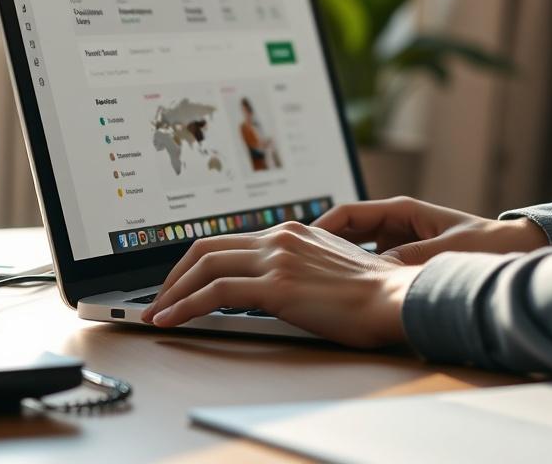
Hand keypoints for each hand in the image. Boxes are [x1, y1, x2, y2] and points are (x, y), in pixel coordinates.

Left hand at [140, 222, 421, 347]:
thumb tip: (278, 286)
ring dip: (172, 291)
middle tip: (160, 298)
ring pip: (204, 266)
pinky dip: (185, 305)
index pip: (230, 241)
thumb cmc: (373, 293)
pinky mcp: (277, 285)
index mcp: (293, 232)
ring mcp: (278, 259)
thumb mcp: (332, 267)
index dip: (198, 263)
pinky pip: (216, 293)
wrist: (395, 297)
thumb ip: (302, 266)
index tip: (183, 283)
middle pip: (207, 248)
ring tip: (156, 312)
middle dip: (174, 275)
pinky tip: (171, 319)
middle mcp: (281, 238)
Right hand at [313, 196, 548, 264]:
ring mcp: (398, 242)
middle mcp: (395, 224)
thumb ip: (412, 258)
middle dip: (322, 248)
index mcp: (401, 211)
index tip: (303, 244)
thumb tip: (377, 271)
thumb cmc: (483, 243)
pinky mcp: (404, 260)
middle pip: (346, 232)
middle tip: (299, 267)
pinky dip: (358, 277)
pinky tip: (345, 295)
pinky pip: (372, 267)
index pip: (349, 214)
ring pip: (356, 252)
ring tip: (315, 284)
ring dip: (338, 265)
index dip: (322, 226)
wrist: (511, 250)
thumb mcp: (445, 250)